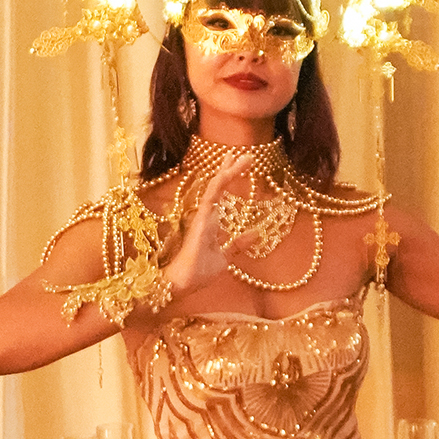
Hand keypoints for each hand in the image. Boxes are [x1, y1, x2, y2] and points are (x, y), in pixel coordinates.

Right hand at [160, 151, 253, 295]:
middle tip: (244, 153)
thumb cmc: (198, 272)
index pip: (221, 194)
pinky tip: (225, 175)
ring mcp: (202, 217)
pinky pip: (209, 200)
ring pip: (215, 188)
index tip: (240, 163)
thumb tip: (256, 233)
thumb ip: (237, 244)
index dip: (229, 177)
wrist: (183, 284)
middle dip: (230, 169)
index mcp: (211, 221)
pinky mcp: (199, 222)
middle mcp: (205, 215)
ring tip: (242, 157)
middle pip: (218, 186)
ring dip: (228, 172)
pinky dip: (218, 186)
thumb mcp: (225, 257)